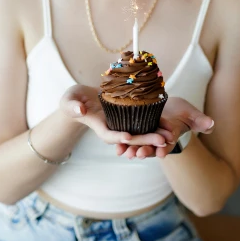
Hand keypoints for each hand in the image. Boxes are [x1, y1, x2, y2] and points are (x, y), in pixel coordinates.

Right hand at [59, 84, 174, 149]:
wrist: (82, 99)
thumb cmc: (73, 101)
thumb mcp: (69, 101)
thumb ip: (73, 106)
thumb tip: (80, 110)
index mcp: (99, 127)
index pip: (109, 135)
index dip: (118, 136)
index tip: (128, 136)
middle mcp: (113, 128)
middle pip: (130, 137)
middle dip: (146, 140)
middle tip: (162, 141)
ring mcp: (122, 124)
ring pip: (140, 132)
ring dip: (155, 135)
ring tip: (170, 136)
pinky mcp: (129, 117)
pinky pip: (143, 122)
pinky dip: (155, 124)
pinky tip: (168, 125)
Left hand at [115, 96, 214, 159]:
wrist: (165, 108)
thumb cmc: (180, 111)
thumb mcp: (190, 113)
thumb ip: (199, 120)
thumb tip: (211, 125)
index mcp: (169, 136)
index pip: (168, 144)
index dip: (164, 148)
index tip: (161, 153)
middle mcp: (156, 140)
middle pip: (150, 147)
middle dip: (145, 151)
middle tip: (139, 154)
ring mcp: (145, 137)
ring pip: (138, 145)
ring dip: (131, 149)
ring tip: (125, 153)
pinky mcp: (135, 132)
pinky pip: (128, 139)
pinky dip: (122, 144)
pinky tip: (117, 148)